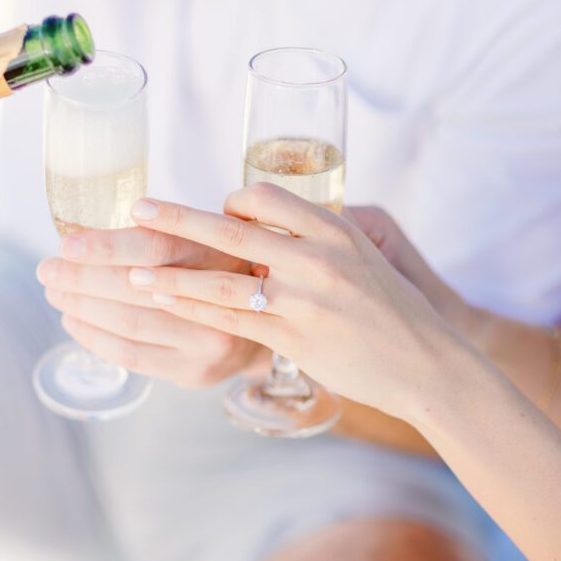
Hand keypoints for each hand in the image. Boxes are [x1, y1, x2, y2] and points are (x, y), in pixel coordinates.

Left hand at [37, 225, 262, 387]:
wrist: (271, 323)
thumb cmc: (224, 270)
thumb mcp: (208, 240)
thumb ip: (162, 234)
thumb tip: (83, 237)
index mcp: (222, 254)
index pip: (156, 247)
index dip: (107, 245)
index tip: (66, 244)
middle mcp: (220, 300)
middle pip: (135, 289)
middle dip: (81, 278)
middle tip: (48, 269)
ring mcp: (209, 342)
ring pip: (129, 324)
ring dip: (82, 307)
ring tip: (55, 293)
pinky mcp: (195, 372)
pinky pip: (132, 356)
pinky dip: (95, 338)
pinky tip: (74, 322)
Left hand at [116, 185, 463, 420]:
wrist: (428, 363)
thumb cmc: (393, 312)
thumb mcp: (363, 259)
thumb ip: (315, 246)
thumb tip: (262, 246)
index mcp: (335, 229)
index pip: (265, 196)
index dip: (230, 201)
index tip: (214, 212)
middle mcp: (317, 258)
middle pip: (232, 231)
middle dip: (177, 221)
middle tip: (137, 211)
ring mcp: (305, 300)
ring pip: (223, 282)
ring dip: (172, 276)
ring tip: (132, 273)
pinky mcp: (296, 339)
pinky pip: (233, 322)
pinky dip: (194, 312)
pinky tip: (167, 306)